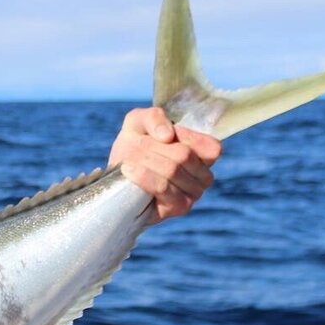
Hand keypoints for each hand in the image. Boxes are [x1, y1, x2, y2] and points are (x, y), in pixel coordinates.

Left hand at [109, 107, 221, 222]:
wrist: (115, 178)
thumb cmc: (134, 147)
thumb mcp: (138, 123)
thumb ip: (153, 117)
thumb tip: (168, 135)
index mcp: (205, 152)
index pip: (209, 146)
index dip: (182, 136)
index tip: (160, 135)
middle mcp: (204, 175)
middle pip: (183, 155)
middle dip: (152, 147)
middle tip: (134, 146)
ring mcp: (194, 193)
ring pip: (172, 171)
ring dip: (144, 161)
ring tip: (128, 159)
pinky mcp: (178, 207)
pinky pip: (163, 188)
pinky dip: (143, 177)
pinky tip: (128, 170)